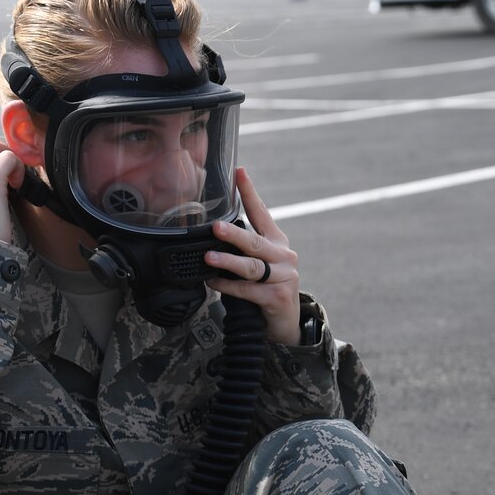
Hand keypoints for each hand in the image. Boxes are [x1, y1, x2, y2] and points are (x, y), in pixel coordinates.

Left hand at [204, 168, 303, 343]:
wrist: (286, 321)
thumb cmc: (267, 287)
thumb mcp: (260, 262)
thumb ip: (245, 248)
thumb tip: (213, 232)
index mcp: (277, 242)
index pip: (262, 213)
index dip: (250, 192)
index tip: (239, 172)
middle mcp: (283, 256)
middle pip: (255, 241)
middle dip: (234, 234)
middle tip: (216, 227)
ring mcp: (283, 276)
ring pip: (252, 267)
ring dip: (228, 262)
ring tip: (208, 258)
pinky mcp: (278, 297)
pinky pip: (247, 289)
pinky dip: (228, 286)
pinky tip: (213, 282)